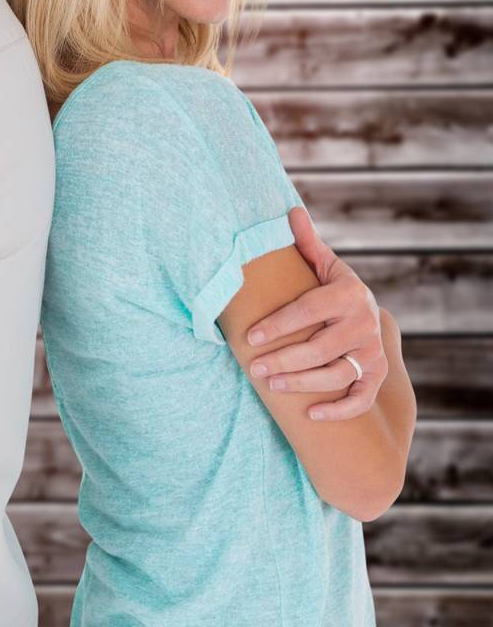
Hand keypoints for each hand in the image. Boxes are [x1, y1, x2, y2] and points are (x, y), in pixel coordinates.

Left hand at [245, 205, 388, 420]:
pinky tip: (311, 415)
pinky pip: (360, 399)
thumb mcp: (325, 265)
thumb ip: (307, 243)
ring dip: (302, 384)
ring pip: (335, 375)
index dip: (278, 325)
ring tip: (271, 386)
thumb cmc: (335, 290)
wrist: (371, 314)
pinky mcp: (376, 376)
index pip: (307, 312)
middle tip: (255, 369)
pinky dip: (338, 410)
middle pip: (319, 349)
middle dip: (284, 360)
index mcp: (347, 294)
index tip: (251, 338)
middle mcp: (364, 324)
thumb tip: (290, 211)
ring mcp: (372, 353)